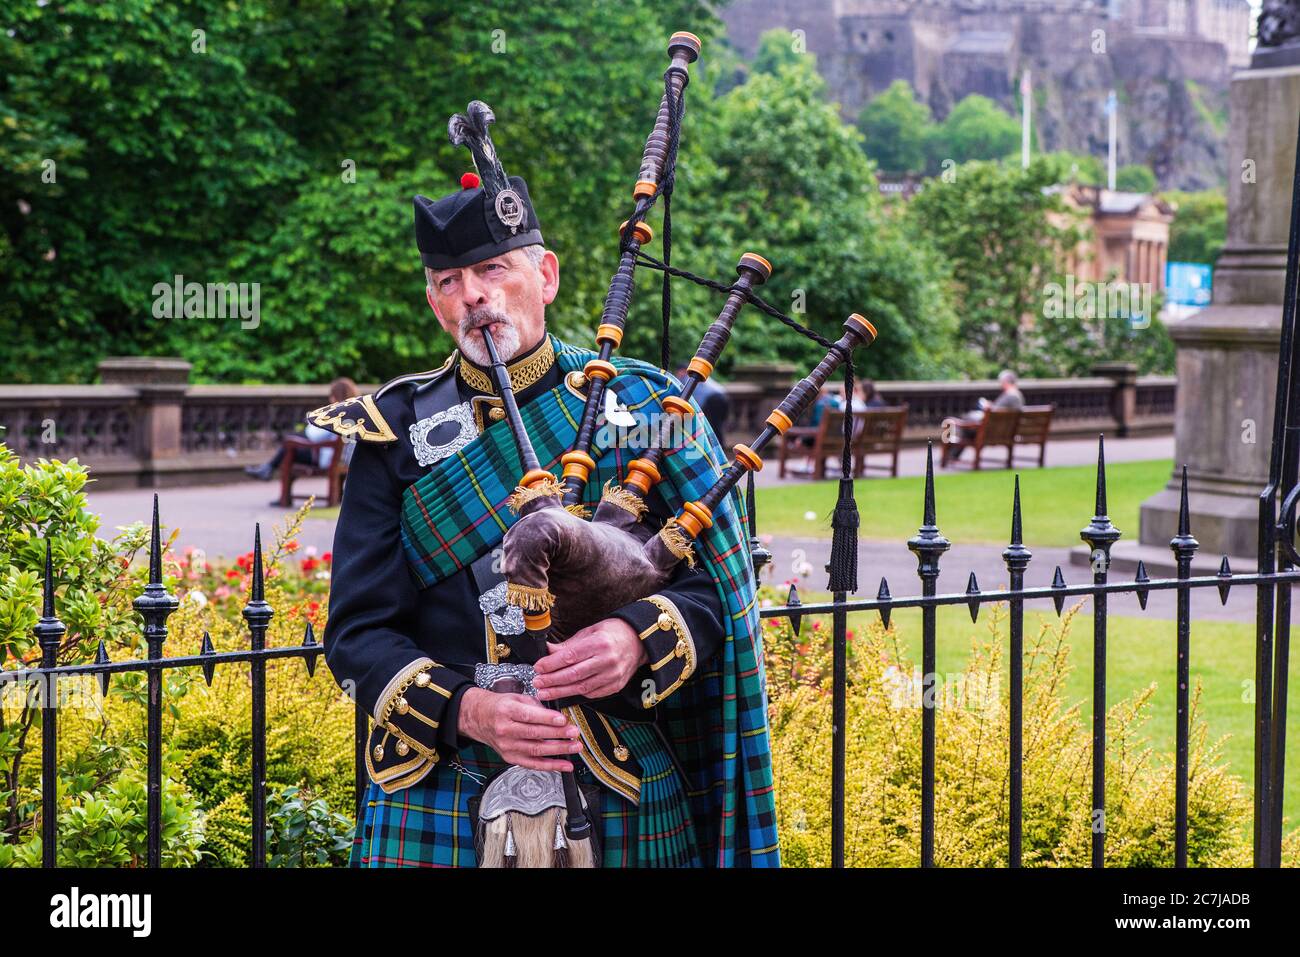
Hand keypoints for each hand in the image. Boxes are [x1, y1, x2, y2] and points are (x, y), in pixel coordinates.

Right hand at [457, 687, 582, 771]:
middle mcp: (505, 730)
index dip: (547, 719)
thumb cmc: (499, 707)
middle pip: (534, 734)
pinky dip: (551, 765)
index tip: (563, 720)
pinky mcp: (510, 758)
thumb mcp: (516, 698)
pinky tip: (565, 765)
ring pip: (536, 750)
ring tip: (574, 747)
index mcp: (506, 711)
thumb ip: (536, 706)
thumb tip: (556, 716)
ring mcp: (507, 746)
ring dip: (558, 750)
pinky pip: (533, 764)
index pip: (528, 716)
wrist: (480, 719)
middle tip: (573, 733)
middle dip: (557, 734)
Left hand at [532, 618, 649, 701]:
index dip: (551, 664)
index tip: (538, 667)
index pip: (570, 656)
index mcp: (599, 643)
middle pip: (573, 674)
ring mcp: (612, 675)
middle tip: (537, 683)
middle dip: (552, 680)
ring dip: (560, 692)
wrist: (639, 641)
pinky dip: (577, 694)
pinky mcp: (615, 686)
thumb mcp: (590, 632)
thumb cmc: (613, 633)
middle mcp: (607, 660)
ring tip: (545, 693)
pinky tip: (564, 693)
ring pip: (581, 687)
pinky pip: (592, 694)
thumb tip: (547, 651)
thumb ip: (568, 644)